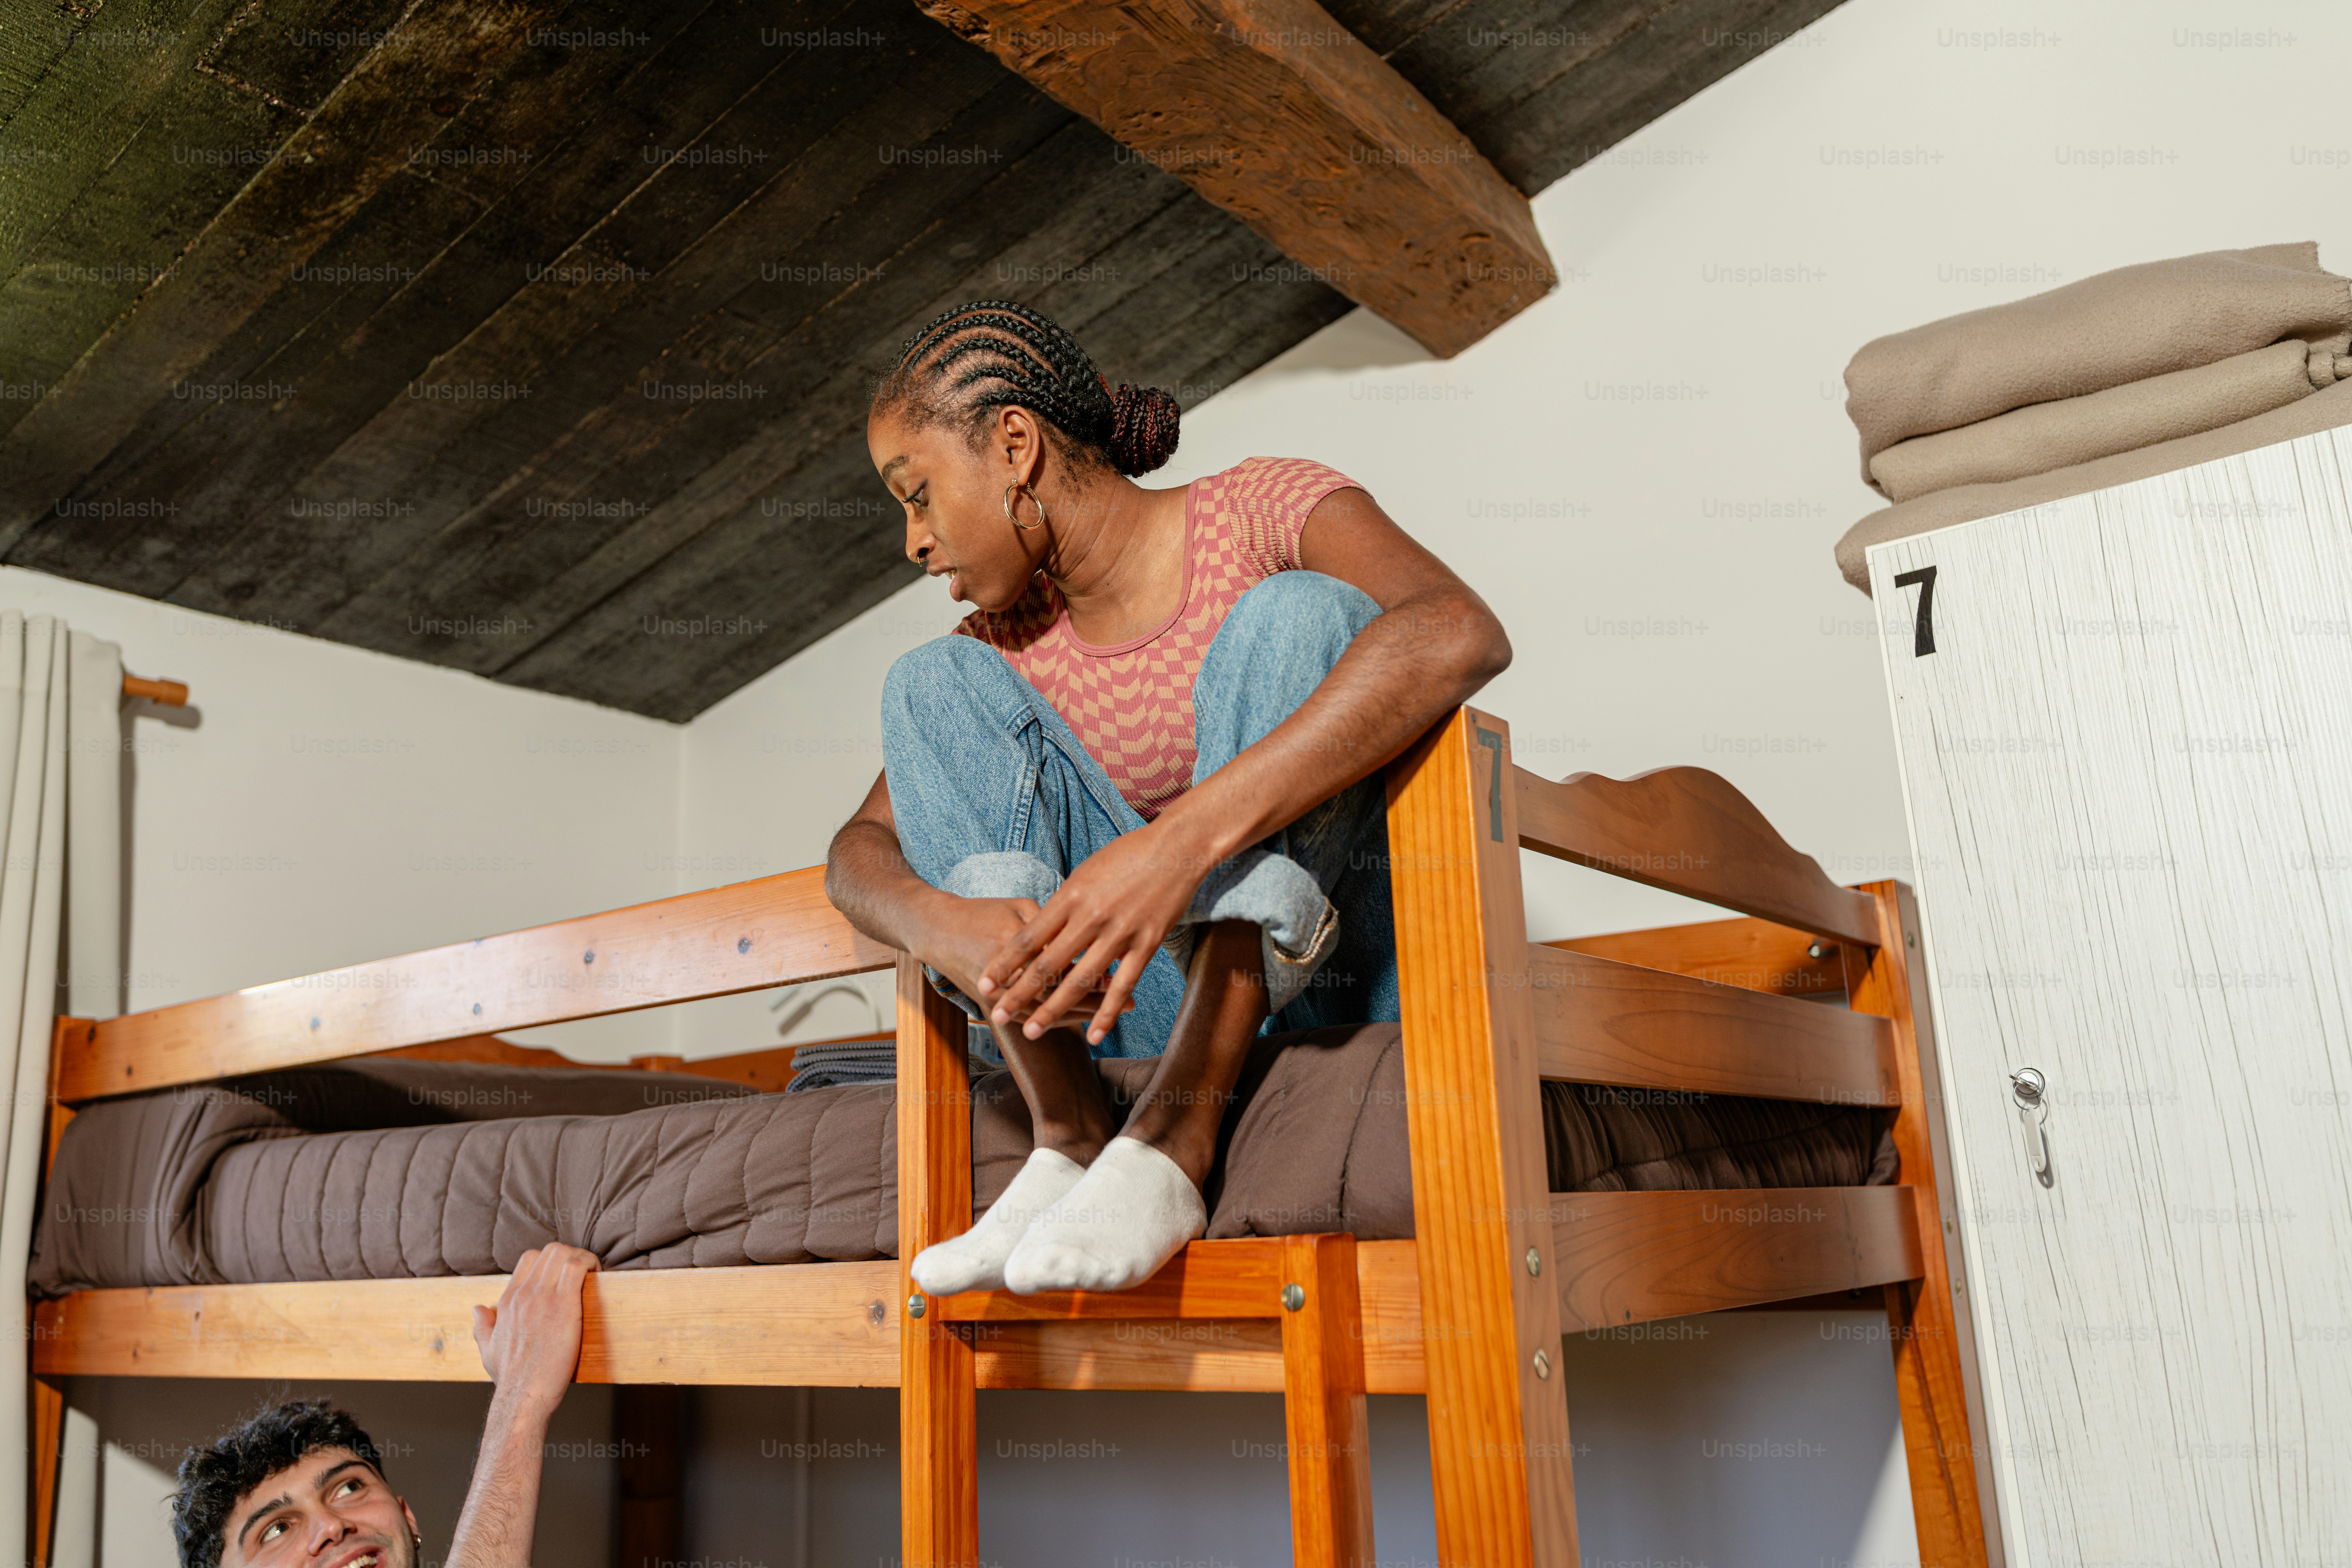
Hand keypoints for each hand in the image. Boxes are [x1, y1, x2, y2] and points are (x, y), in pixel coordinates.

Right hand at [473, 1244, 597, 1414]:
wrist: (523, 1395)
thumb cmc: (511, 1378)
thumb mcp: (488, 1351)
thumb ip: (483, 1327)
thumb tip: (478, 1309)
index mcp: (508, 1302)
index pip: (529, 1259)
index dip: (550, 1260)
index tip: (565, 1273)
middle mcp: (523, 1295)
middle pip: (548, 1251)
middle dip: (570, 1255)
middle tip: (584, 1271)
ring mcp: (542, 1298)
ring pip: (562, 1253)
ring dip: (582, 1256)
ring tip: (593, 1272)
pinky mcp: (563, 1305)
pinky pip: (576, 1267)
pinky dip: (589, 1264)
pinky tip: (597, 1275)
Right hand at [921, 894, 1128, 1026]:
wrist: (936, 930)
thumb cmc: (984, 913)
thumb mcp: (1018, 907)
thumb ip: (1053, 923)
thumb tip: (1093, 937)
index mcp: (1014, 939)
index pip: (1061, 960)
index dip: (1094, 969)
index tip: (1123, 971)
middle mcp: (1005, 970)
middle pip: (1058, 992)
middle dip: (1095, 999)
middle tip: (1129, 1004)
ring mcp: (995, 991)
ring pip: (1045, 1011)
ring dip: (1079, 1015)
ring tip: (1111, 1016)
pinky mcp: (990, 1003)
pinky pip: (1030, 1017)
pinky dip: (1056, 1020)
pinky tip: (1080, 1020)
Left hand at [978, 820, 1204, 1044]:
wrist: (1175, 848)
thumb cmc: (1125, 856)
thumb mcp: (1084, 874)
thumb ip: (1063, 904)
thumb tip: (1041, 930)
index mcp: (1070, 896)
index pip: (1028, 938)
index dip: (1004, 963)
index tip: (985, 982)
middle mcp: (1090, 917)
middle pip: (1047, 964)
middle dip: (1018, 993)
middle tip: (996, 1015)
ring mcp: (1119, 932)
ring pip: (1081, 981)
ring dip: (1054, 1010)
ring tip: (1032, 1032)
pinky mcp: (1146, 944)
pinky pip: (1123, 985)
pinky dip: (1107, 1014)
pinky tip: (1093, 1035)